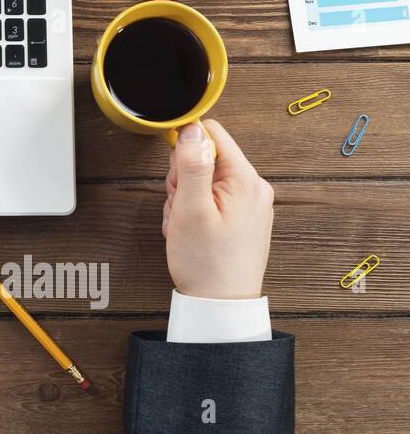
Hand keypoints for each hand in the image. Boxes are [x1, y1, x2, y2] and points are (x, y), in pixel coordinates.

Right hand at [163, 119, 274, 299]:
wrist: (221, 305)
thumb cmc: (206, 262)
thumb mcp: (190, 208)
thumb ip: (191, 164)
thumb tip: (192, 128)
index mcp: (246, 180)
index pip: (212, 133)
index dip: (186, 148)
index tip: (178, 177)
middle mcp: (254, 188)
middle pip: (207, 157)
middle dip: (183, 179)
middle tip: (181, 209)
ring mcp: (251, 204)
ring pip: (205, 179)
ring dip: (186, 198)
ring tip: (185, 225)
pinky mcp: (244, 218)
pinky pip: (213, 198)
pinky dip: (196, 211)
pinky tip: (192, 231)